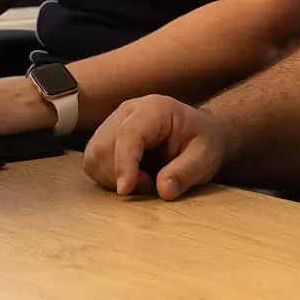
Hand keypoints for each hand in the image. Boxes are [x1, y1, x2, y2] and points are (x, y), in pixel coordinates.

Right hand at [83, 95, 228, 199]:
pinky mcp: (106, 137)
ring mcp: (114, 122)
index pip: (128, 134)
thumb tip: (163, 189)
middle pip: (104, 146)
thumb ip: (186, 173)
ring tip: (143, 179)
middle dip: (120, 174)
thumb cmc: (202, 142)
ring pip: (94, 155)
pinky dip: (108, 176)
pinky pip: (94, 162)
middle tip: (150, 184)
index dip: (124, 163)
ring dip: (112, 177)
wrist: (198, 134)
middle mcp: (129, 111)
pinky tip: (133, 176)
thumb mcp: (205, 158)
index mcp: (155, 109)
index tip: (125, 190)